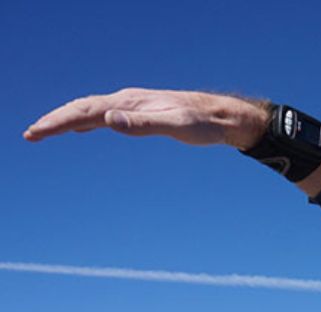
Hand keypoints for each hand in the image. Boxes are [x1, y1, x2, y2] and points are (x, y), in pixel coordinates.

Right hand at [25, 88, 267, 149]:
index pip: (85, 111)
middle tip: (30, 135)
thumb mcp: (176, 126)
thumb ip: (143, 125)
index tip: (36, 133)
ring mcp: (134, 105)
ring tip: (44, 130)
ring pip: (90, 109)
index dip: (58, 122)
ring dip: (66, 119)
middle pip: (82, 107)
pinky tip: (81, 128)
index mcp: (130, 103)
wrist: (223, 116)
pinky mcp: (141, 112)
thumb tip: (108, 119)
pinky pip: (104, 114)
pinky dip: (85, 119)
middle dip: (54, 120)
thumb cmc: (203, 124)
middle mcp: (128, 100)